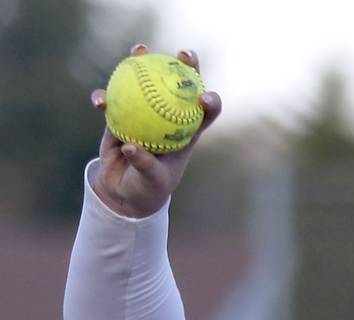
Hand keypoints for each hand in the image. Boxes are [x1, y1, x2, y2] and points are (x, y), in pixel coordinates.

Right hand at [90, 44, 220, 218]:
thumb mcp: (151, 181)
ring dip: (143, 63)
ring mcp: (145, 111)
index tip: (205, 98)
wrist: (123, 191)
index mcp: (187, 133)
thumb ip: (145, 165)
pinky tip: (99, 101)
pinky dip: (105, 98)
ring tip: (139, 49)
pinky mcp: (121, 114)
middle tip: (182, 54)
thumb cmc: (147, 188)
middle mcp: (169, 116)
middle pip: (180, 86)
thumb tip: (131, 146)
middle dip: (186, 65)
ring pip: (146, 82)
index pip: (205, 113)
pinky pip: (113, 100)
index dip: (210, 102)